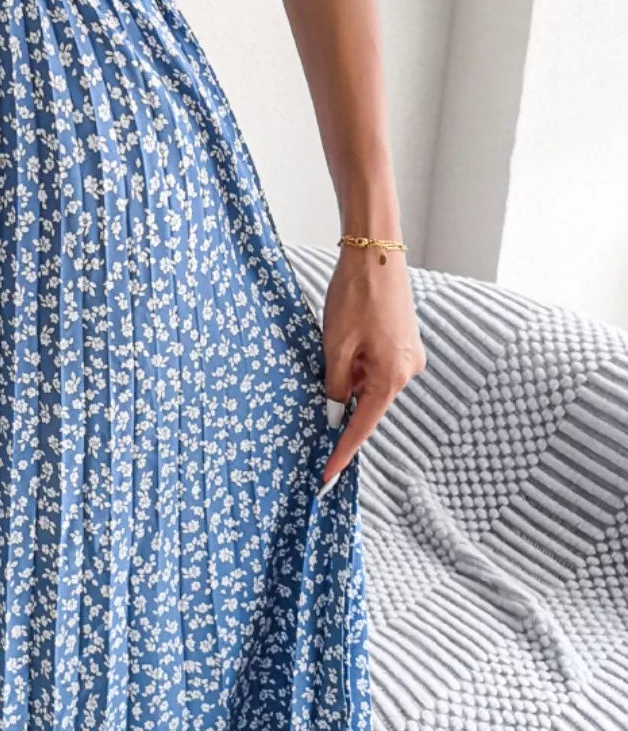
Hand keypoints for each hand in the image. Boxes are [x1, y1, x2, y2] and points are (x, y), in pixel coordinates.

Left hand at [319, 247, 425, 486]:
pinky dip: (357, 362)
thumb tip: (334, 410)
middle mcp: (408, 370)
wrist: (375, 254)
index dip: (342, 451)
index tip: (327, 476)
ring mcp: (409, 355)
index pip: (362, 426)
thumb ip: (335, 384)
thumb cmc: (354, 297)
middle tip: (321, 374)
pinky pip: (376, 365)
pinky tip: (345, 339)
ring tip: (335, 339)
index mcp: (392, 377)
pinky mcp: (404, 341)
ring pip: (370, 381)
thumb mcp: (335, 345)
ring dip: (348, 375)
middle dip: (341, 400)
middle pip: (367, 402)